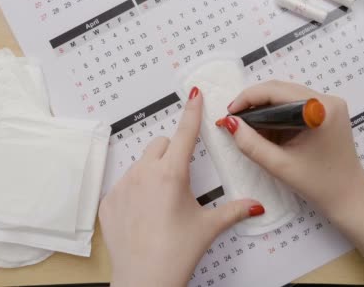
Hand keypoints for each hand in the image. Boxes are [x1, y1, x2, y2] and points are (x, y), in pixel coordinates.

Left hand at [99, 87, 264, 286]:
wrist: (145, 279)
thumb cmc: (175, 253)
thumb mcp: (209, 226)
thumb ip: (235, 210)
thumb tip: (254, 205)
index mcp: (171, 174)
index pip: (185, 132)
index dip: (192, 112)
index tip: (193, 95)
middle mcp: (144, 174)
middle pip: (159, 145)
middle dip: (171, 152)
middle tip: (179, 179)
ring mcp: (122, 186)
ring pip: (140, 164)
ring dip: (152, 172)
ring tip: (161, 203)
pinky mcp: (109, 201)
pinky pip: (123, 184)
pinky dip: (134, 191)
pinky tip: (144, 213)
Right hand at [216, 80, 363, 216]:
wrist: (348, 198)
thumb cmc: (318, 184)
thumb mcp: (279, 165)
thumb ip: (251, 143)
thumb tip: (230, 123)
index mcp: (321, 108)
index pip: (276, 91)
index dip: (249, 98)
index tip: (229, 113)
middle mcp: (328, 100)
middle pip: (281, 91)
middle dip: (255, 104)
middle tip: (235, 121)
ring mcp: (330, 105)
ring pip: (286, 97)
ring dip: (265, 110)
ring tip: (248, 129)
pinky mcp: (328, 113)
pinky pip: (295, 106)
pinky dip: (278, 116)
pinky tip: (267, 132)